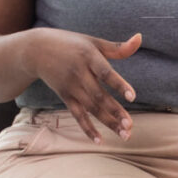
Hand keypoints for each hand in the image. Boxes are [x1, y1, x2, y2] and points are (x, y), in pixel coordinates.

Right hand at [26, 28, 140, 143]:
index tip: (132, 97)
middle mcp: (79, 74)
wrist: (36, 50)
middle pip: (99, 96)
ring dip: (108, 122)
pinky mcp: (65, 96)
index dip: (119, 85)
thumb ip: (117, 47)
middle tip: (130, 126)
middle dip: (116, 112)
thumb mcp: (94, 42)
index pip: (106, 73)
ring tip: (124, 134)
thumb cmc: (71, 44)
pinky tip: (99, 140)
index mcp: (89, 57)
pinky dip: (87, 128)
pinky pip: (77, 114)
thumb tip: (140, 37)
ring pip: (91, 108)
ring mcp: (71, 87)